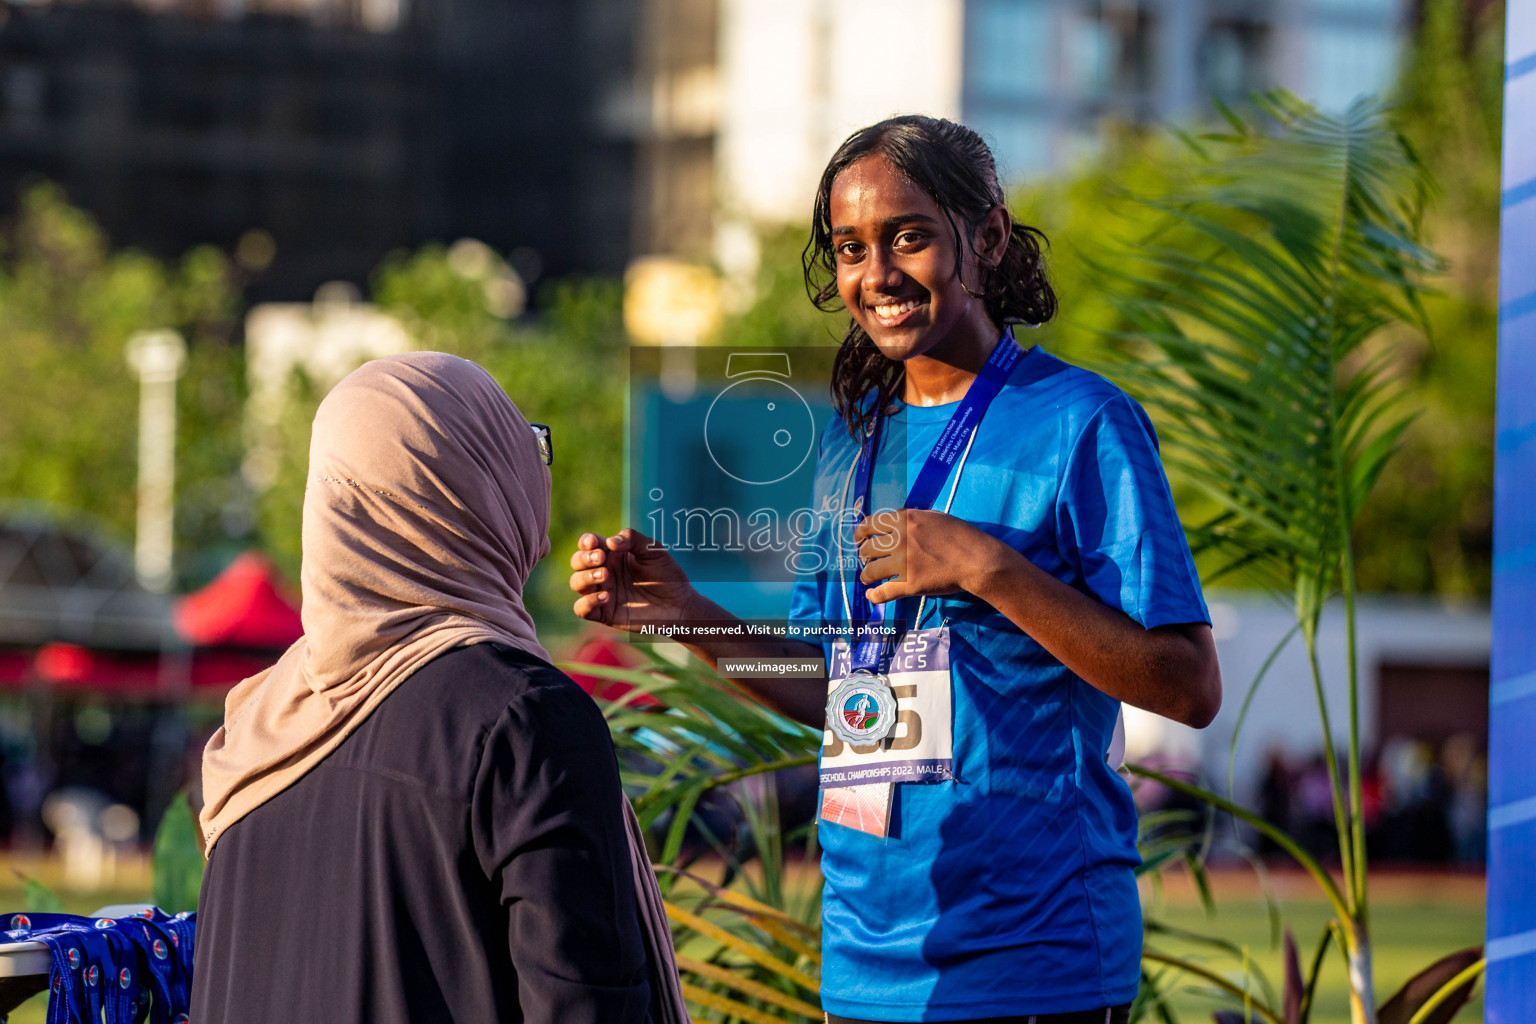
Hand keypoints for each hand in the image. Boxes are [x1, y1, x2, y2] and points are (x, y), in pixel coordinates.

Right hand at [569, 528, 697, 631]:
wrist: (678, 603)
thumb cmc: (667, 574)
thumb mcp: (653, 549)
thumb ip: (632, 539)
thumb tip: (610, 542)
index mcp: (612, 554)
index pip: (588, 544)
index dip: (586, 542)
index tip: (595, 543)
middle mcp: (603, 572)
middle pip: (577, 562)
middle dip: (584, 558)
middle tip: (601, 558)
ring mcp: (602, 592)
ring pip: (576, 583)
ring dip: (585, 577)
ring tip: (605, 575)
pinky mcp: (604, 613)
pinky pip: (581, 609)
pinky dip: (587, 602)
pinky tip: (605, 596)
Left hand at [854, 509, 996, 603]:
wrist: (977, 559)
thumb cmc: (961, 536)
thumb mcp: (934, 517)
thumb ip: (912, 518)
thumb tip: (896, 520)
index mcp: (904, 520)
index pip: (870, 524)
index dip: (860, 532)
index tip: (859, 538)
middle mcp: (899, 540)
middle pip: (867, 548)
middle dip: (863, 554)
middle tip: (866, 559)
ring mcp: (903, 563)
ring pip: (870, 570)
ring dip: (866, 574)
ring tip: (868, 577)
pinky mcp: (909, 584)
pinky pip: (883, 592)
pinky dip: (875, 596)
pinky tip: (872, 595)